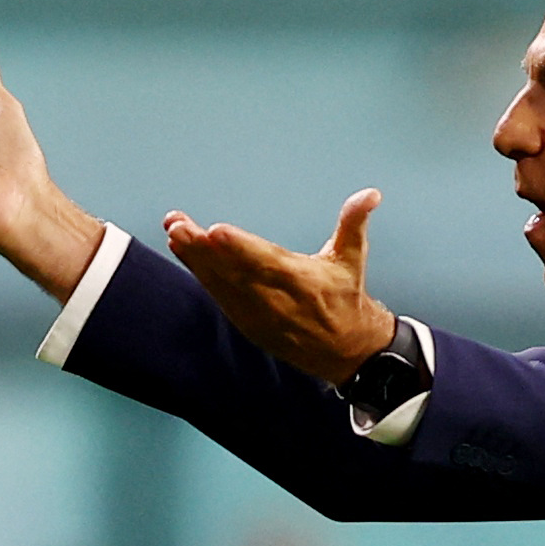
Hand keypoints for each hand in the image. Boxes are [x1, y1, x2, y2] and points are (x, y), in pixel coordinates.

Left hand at [165, 189, 396, 384]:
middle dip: (204, 250)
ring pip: (221, 284)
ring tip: (174, 232)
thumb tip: (370, 194)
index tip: (216, 231)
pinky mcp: (247, 322)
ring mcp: (259, 314)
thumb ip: (354, 223)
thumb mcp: (353, 260)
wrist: (346, 351)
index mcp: (302, 282)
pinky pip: (219, 295)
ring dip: (195, 259)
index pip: (266, 262)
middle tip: (178, 226)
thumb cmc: (346, 298)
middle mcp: (277, 301)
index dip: (240, 248)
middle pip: (235, 272)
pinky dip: (200, 274)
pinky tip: (182, 251)